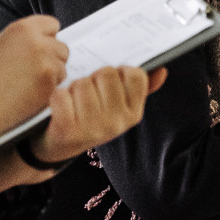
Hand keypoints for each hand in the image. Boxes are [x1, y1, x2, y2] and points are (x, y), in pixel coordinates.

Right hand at [0, 15, 67, 136]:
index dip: (47, 36)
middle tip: (34, 68)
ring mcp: (47, 63)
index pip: (52, 24)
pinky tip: (30, 92)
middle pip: (62, 46)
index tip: (44, 44)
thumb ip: (20, 39)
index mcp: (23, 29)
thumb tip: (35, 39)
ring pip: (62, 66)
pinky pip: (60, 83)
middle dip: (52, 57)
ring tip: (27, 82)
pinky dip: (50, 88)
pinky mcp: (51, 83)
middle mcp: (38, 43)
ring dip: (51, 73)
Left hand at [27, 66, 167, 163]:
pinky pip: (61, 94)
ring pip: (82, 82)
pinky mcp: (68, 129)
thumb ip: (141, 89)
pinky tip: (61, 106)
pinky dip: (57, 96)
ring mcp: (94, 127)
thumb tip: (162, 71)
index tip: (110, 82)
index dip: (120, 72)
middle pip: (106, 73)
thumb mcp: (119, 108)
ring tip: (74, 101)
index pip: (135, 75)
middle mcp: (117, 122)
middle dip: (94, 77)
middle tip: (89, 93)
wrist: (60, 148)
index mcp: (133, 114)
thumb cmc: (92, 119)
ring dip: (73, 87)